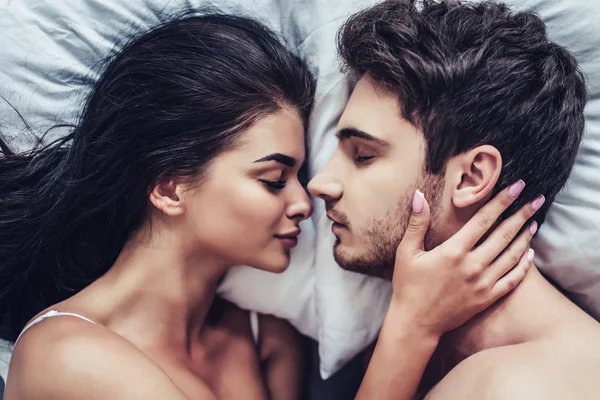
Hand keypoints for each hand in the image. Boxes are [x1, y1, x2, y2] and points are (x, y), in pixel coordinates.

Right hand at [391, 180, 541, 337]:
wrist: (416, 322)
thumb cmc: (408, 285)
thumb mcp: (406, 252)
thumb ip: (416, 223)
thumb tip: (419, 195)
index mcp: (454, 251)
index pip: (483, 220)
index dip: (501, 201)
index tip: (516, 186)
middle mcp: (473, 265)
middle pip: (504, 235)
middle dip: (521, 214)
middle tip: (536, 199)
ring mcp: (483, 283)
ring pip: (512, 256)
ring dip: (525, 237)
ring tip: (534, 222)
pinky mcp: (487, 298)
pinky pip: (512, 279)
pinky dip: (523, 265)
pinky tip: (530, 254)